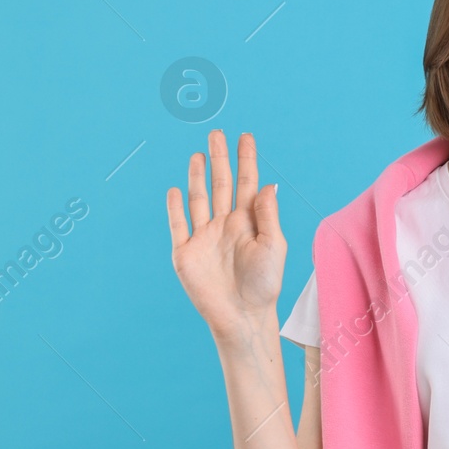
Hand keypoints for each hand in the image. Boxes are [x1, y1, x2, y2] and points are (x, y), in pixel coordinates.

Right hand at [166, 129, 285, 339]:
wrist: (242, 315)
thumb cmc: (265, 284)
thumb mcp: (273, 246)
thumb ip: (267, 214)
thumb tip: (268, 183)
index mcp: (248, 222)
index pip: (246, 183)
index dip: (246, 160)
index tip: (246, 137)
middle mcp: (225, 225)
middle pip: (220, 184)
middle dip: (219, 158)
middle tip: (218, 133)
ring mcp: (204, 237)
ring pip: (199, 199)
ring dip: (198, 176)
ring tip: (199, 154)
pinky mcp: (185, 253)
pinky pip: (178, 225)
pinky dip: (175, 207)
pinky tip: (175, 189)